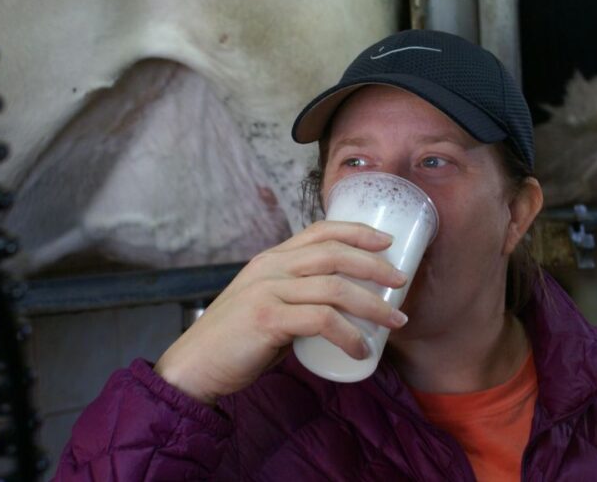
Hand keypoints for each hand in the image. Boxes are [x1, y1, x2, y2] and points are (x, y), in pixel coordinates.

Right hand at [153, 220, 408, 404]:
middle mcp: (270, 267)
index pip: (319, 230)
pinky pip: (321, 320)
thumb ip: (296, 298)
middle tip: (402, 281)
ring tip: (395, 321)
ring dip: (372, 305)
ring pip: (334, 287)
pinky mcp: (267, 318)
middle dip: (374, 265)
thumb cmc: (236, 341)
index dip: (356, 231)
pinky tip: (362, 349)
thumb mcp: (267, 305)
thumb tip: (338, 308)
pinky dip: (348, 335)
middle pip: (333, 253)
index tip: (386, 242)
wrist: (194, 366)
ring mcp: (267, 290)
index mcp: (271, 259)